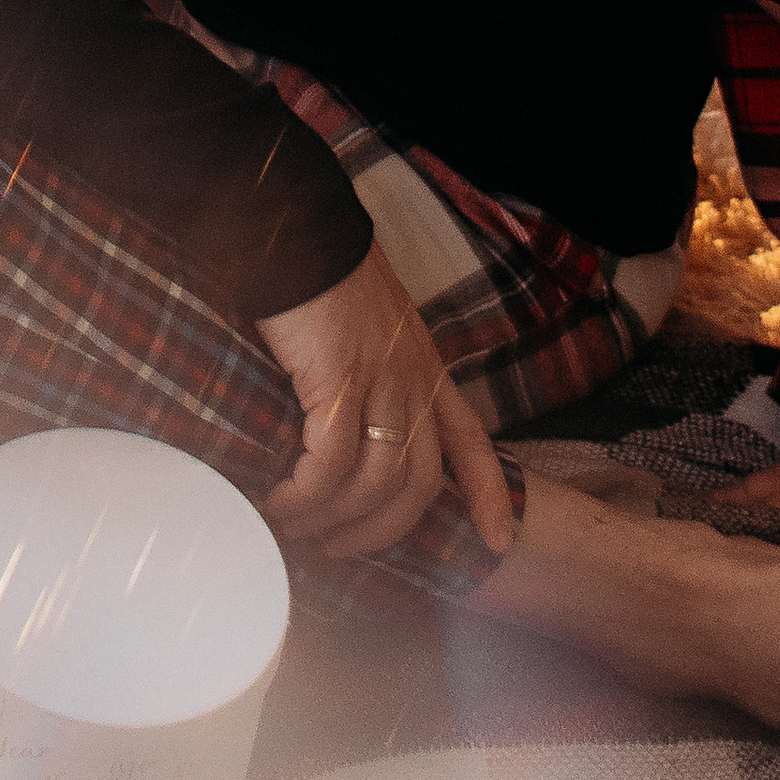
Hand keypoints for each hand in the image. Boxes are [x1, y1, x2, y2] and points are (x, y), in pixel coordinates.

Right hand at [255, 244, 517, 562]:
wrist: (301, 228)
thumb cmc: (322, 269)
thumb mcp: (369, 322)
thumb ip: (371, 366)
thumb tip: (340, 416)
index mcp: (426, 367)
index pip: (471, 441)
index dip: (489, 495)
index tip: (500, 540)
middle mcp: (414, 381)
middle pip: (417, 485)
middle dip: (380, 532)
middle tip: (336, 551)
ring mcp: (382, 382)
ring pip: (375, 484)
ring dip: (333, 521)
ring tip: (294, 530)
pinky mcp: (340, 382)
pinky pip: (330, 464)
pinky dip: (305, 495)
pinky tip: (279, 500)